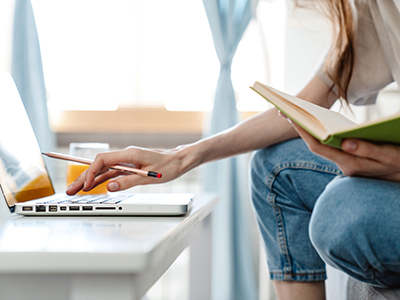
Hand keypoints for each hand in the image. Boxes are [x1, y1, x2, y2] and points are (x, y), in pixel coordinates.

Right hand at [66, 146, 185, 193]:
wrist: (178, 161)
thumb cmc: (168, 166)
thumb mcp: (149, 177)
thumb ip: (128, 181)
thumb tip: (110, 187)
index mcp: (129, 154)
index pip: (102, 160)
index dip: (91, 171)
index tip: (86, 184)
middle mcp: (125, 156)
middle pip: (98, 165)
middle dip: (83, 177)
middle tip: (71, 190)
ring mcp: (126, 162)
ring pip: (102, 170)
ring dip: (89, 180)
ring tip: (76, 190)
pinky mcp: (128, 167)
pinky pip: (110, 173)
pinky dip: (100, 180)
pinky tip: (92, 187)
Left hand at [291, 122, 399, 181]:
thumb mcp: (389, 156)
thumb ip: (369, 150)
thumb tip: (346, 142)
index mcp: (350, 164)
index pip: (319, 147)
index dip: (303, 132)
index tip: (291, 117)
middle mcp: (343, 166)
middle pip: (314, 145)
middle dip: (299, 129)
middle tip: (284, 112)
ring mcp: (345, 164)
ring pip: (320, 146)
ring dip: (306, 131)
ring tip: (294, 115)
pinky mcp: (349, 160)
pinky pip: (329, 146)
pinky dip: (318, 134)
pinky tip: (313, 123)